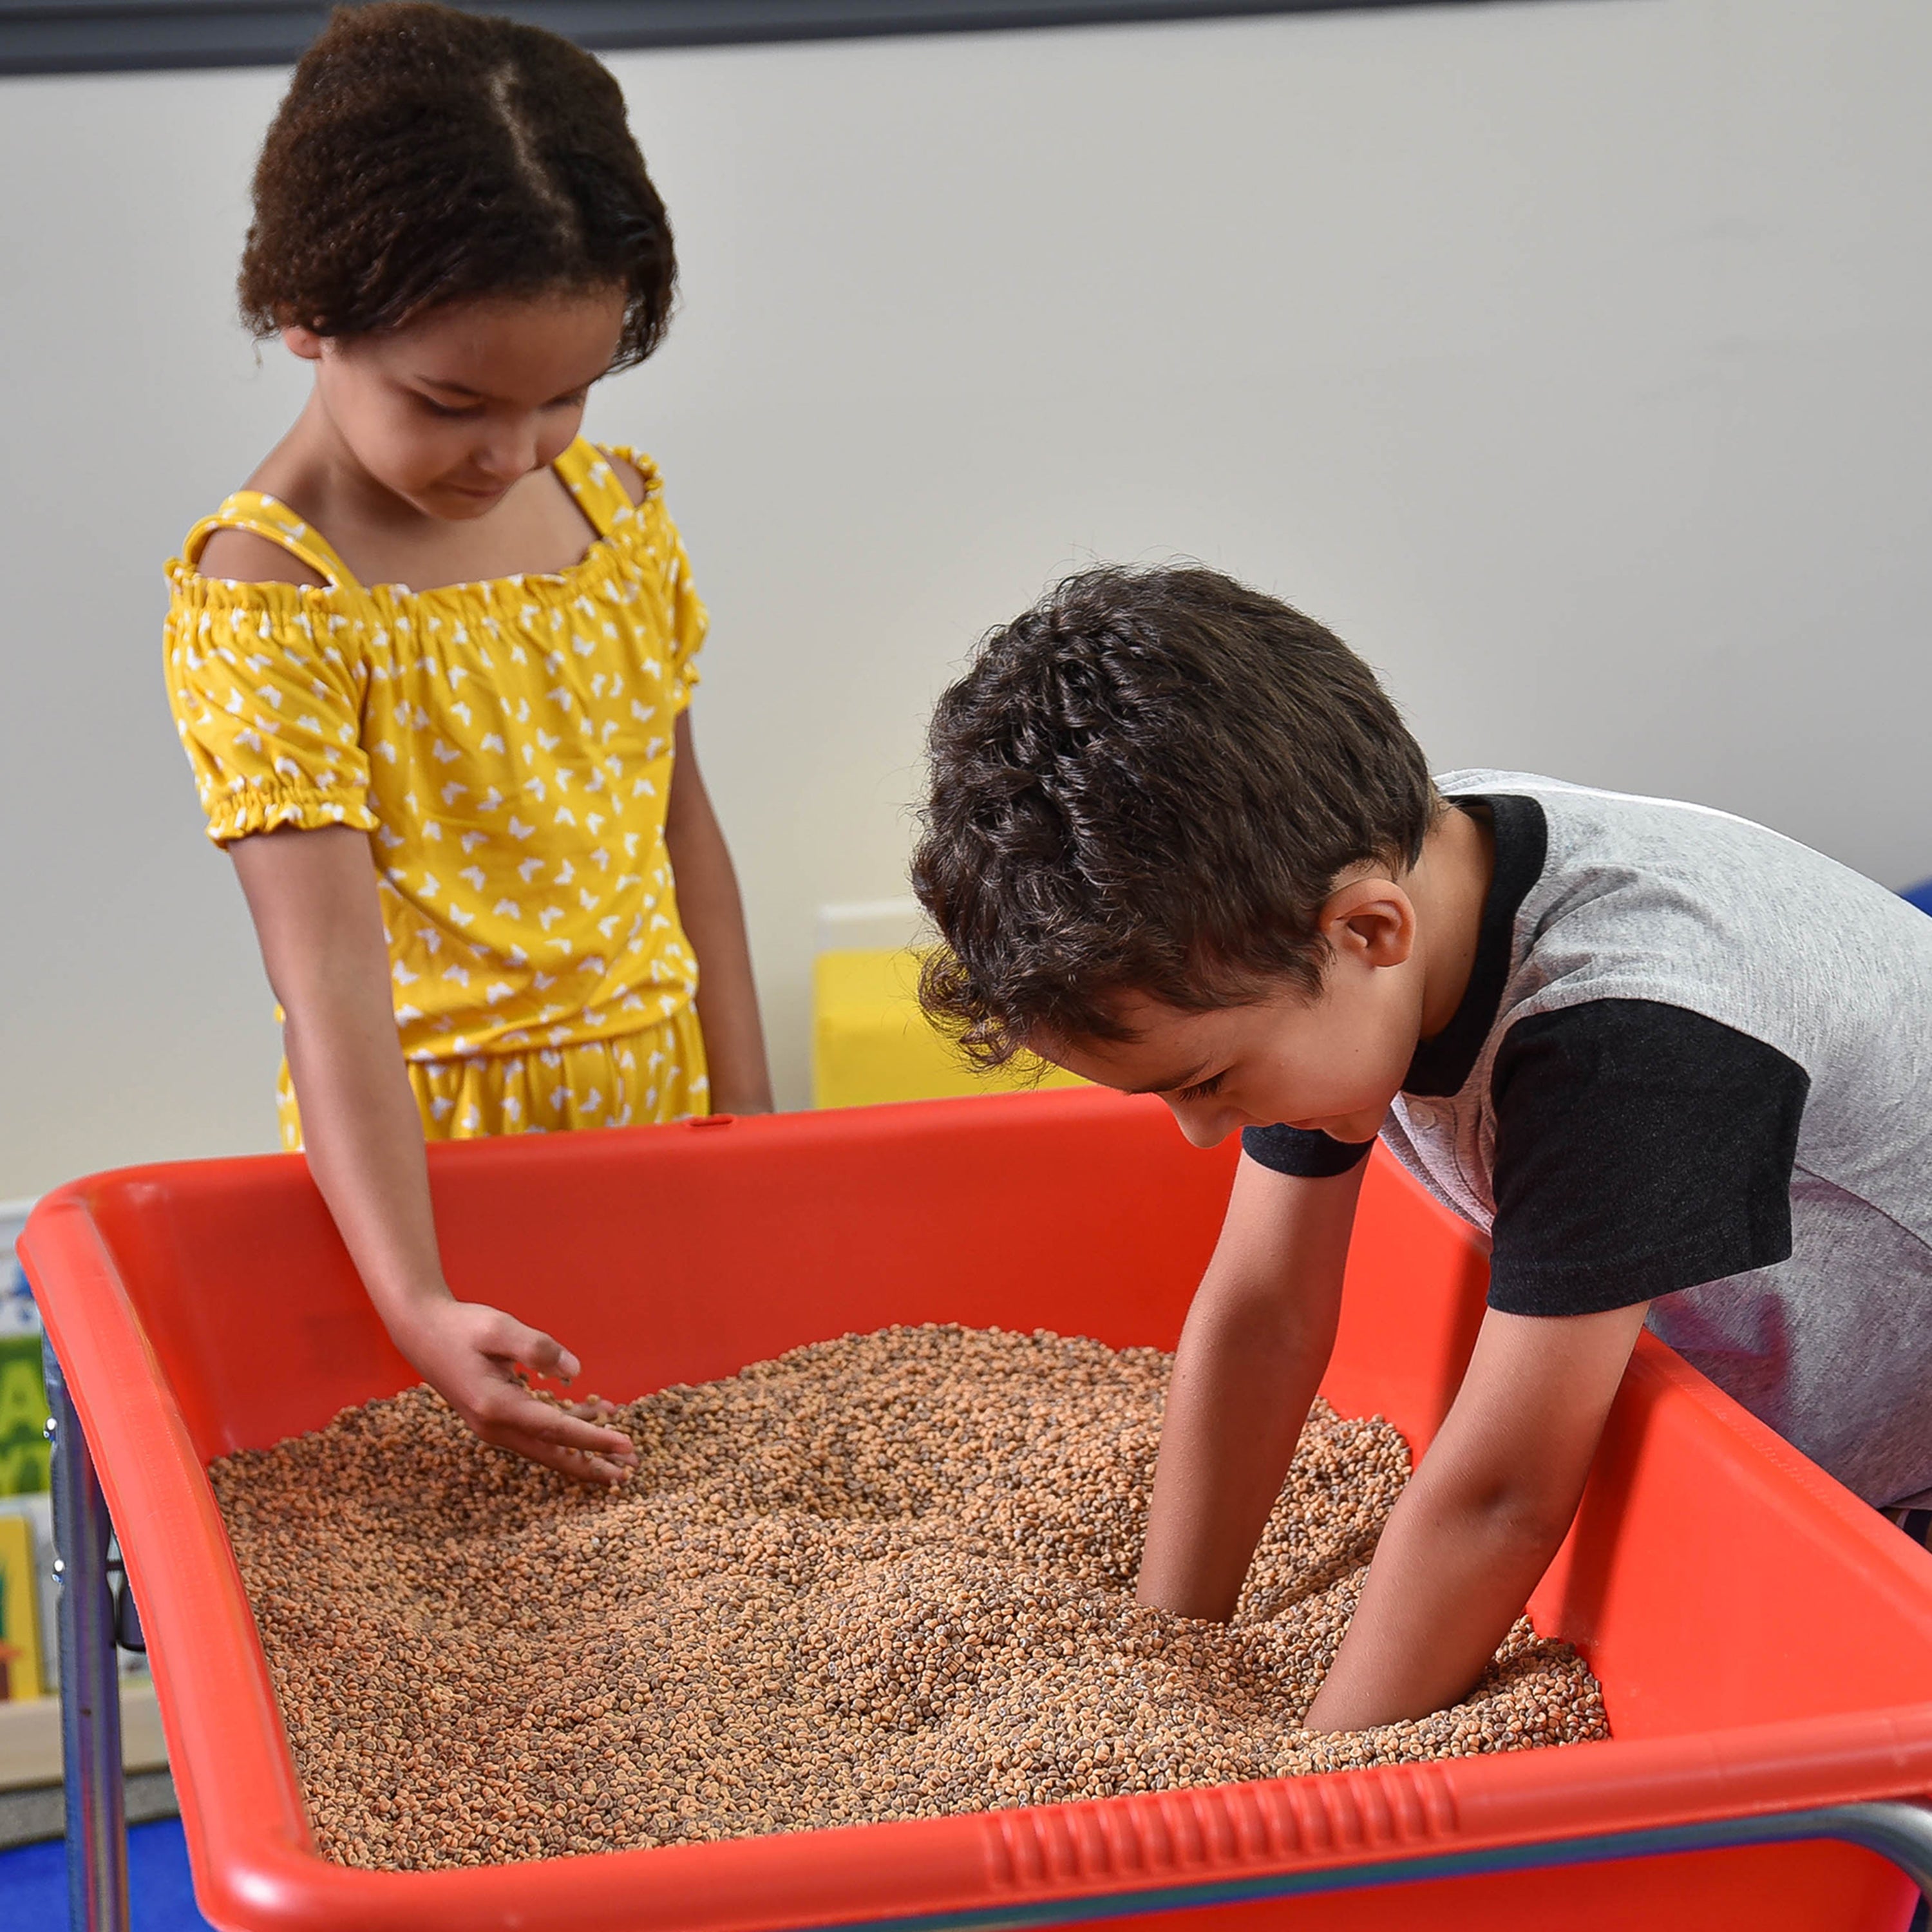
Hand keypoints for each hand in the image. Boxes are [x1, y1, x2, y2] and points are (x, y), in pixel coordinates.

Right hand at [389, 1297, 638, 1484]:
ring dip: (583, 1448)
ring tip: (620, 1453)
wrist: (422, 1332)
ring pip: (547, 1445)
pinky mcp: (496, 1417)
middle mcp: (495, 1425)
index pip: (557, 1429)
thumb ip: (537, 1348)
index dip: (594, 1439)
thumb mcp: (500, 1328)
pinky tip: (595, 1410)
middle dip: (593, 1464)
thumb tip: (574, 1374)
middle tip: (630, 1472)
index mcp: (498, 1406)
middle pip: (553, 1452)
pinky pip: (538, 1429)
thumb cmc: (462, 1327)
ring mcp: (494, 1425)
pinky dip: (567, 1425)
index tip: (626, 1447)